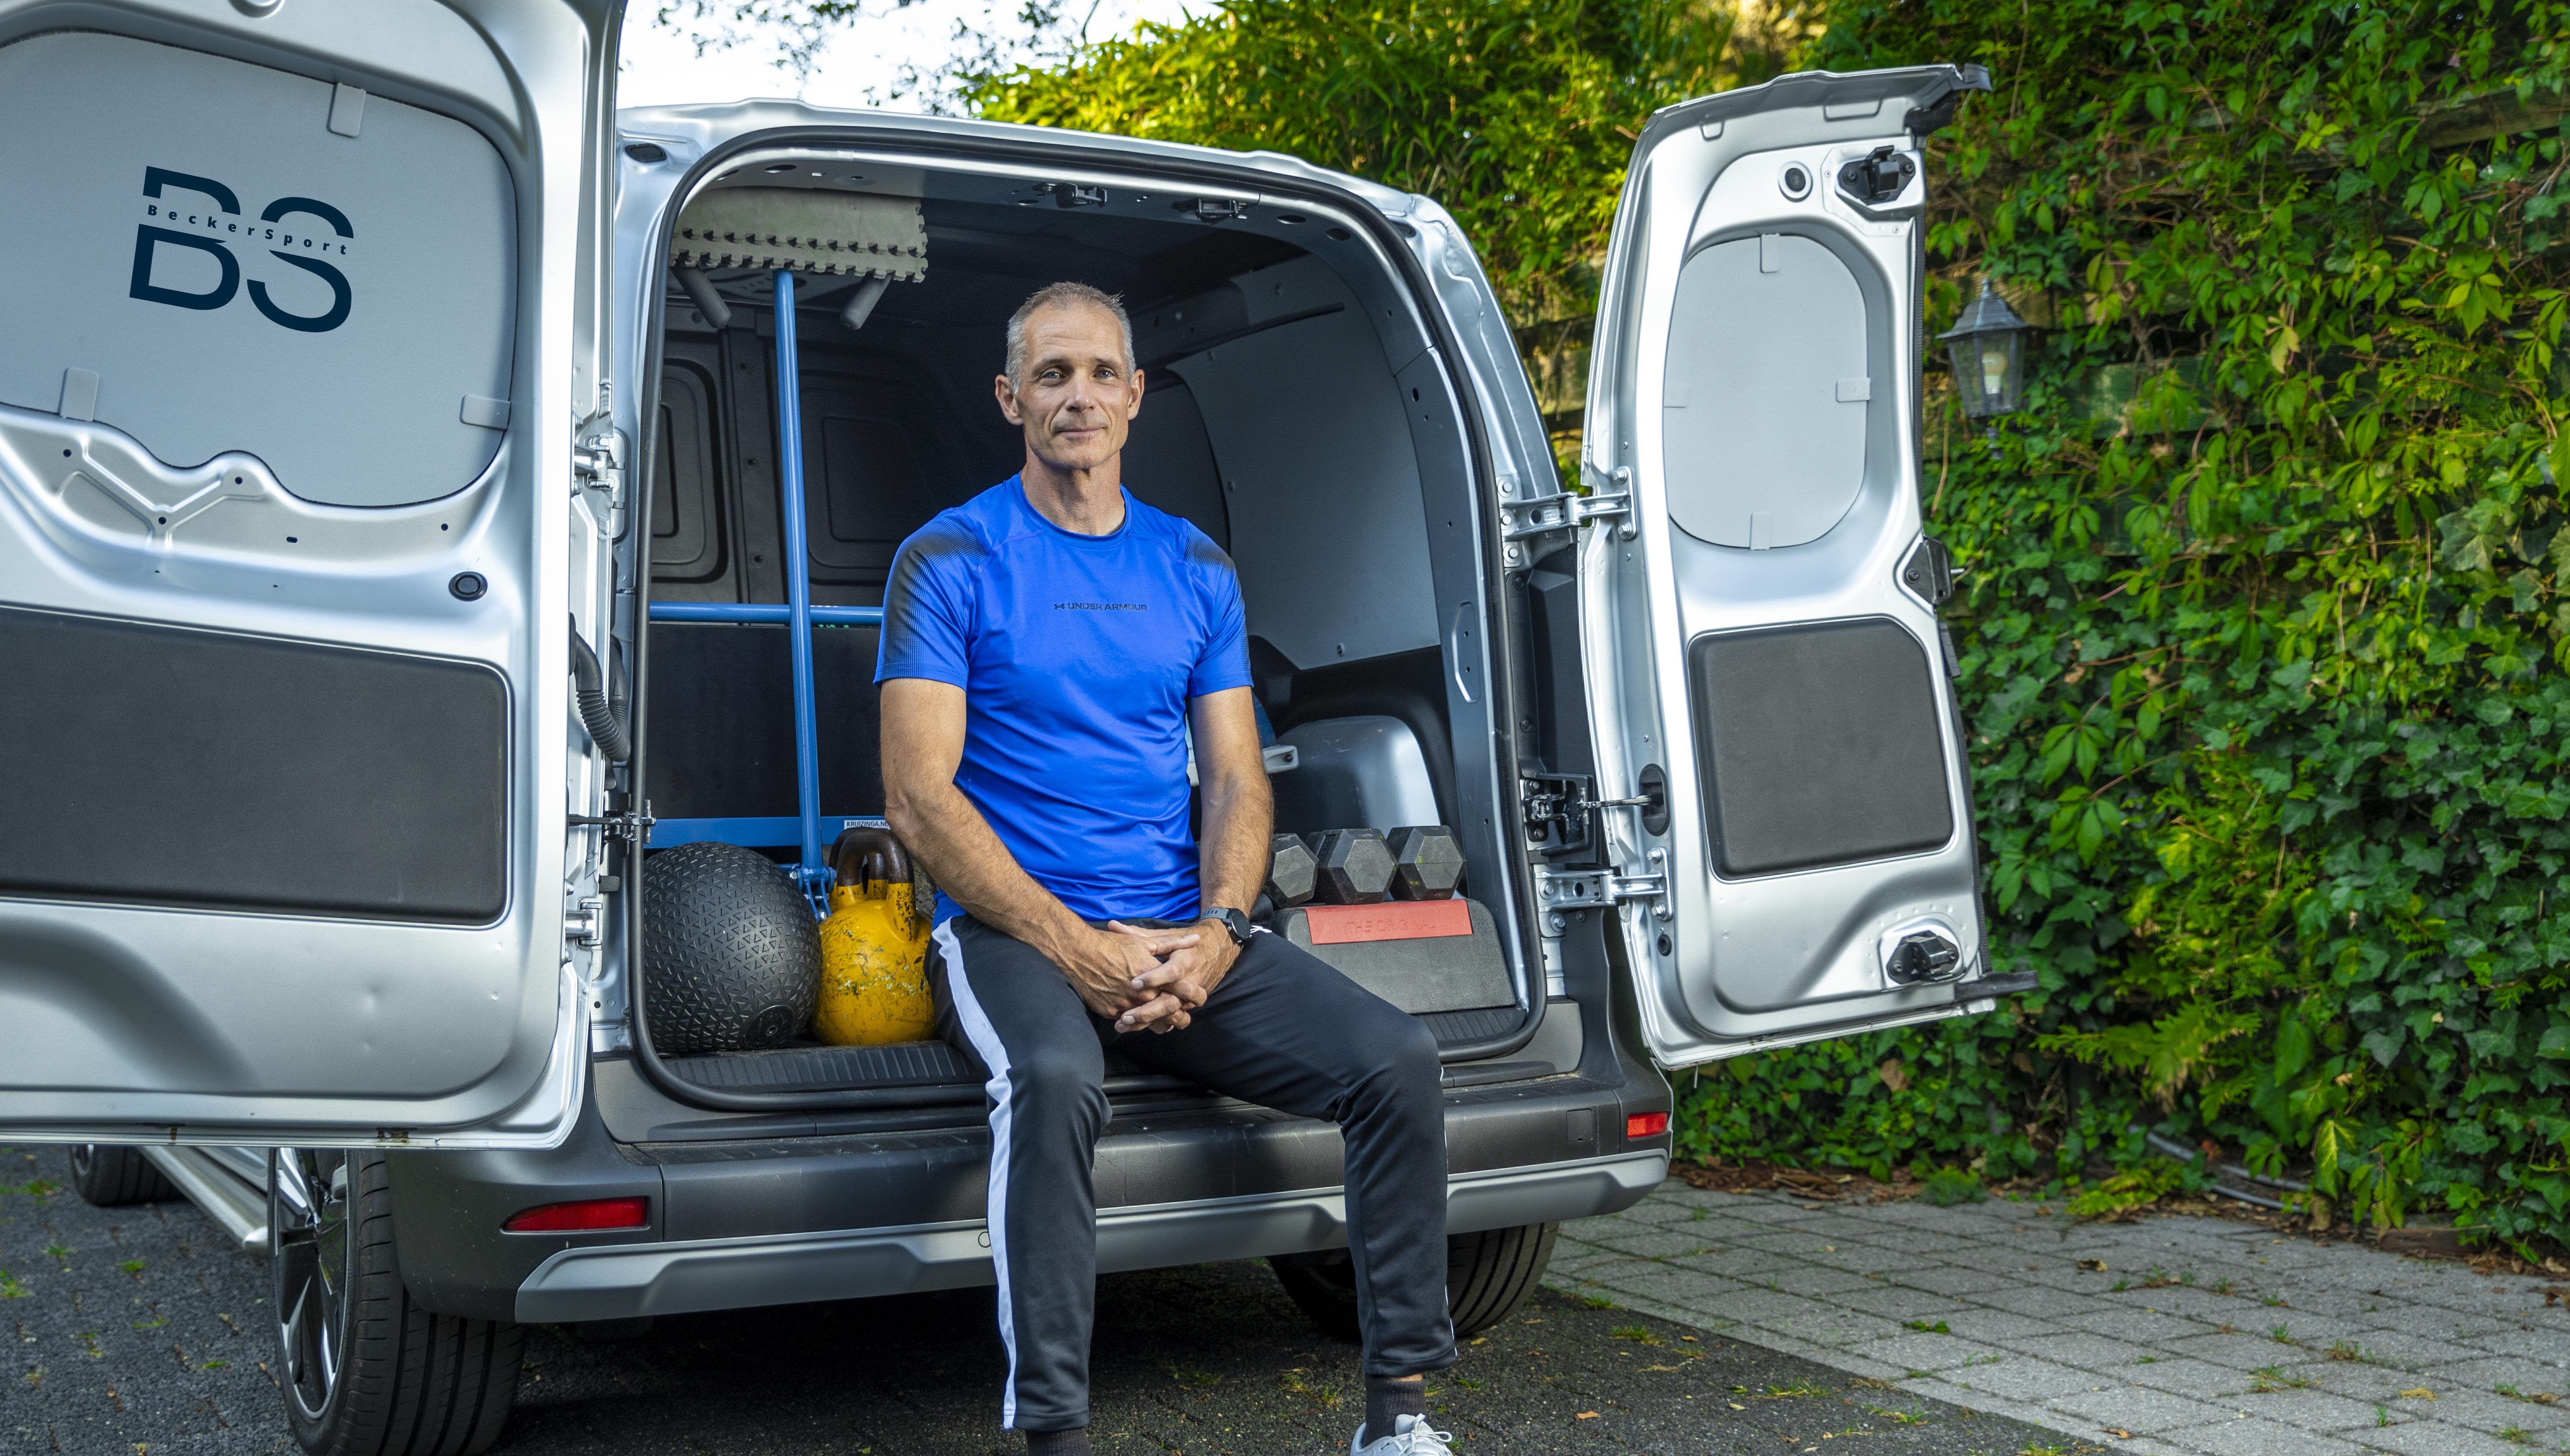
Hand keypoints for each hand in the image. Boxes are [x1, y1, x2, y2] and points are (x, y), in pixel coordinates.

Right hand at [1058, 923, 1199, 1030]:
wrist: (1080, 954)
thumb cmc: (1113, 945)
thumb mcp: (1144, 942)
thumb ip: (1173, 943)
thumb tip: (1196, 939)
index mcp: (1153, 976)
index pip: (1181, 991)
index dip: (1192, 995)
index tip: (1196, 997)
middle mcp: (1142, 995)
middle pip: (1169, 1012)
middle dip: (1179, 1016)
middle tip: (1184, 1017)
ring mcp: (1126, 1006)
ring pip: (1151, 1023)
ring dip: (1160, 1023)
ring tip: (1167, 1023)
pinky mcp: (1112, 1013)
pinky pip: (1130, 1024)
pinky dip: (1137, 1023)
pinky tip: (1141, 1020)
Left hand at [1110, 919, 1239, 1033]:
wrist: (1216, 950)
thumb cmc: (1183, 943)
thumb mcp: (1164, 936)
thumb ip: (1138, 934)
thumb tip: (1112, 925)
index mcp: (1185, 960)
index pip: (1172, 972)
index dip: (1154, 979)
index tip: (1134, 983)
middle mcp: (1191, 982)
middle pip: (1173, 1003)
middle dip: (1148, 1011)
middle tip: (1125, 1016)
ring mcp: (1190, 999)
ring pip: (1174, 1017)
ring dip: (1150, 1023)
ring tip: (1125, 1024)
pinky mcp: (1187, 1007)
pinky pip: (1175, 1022)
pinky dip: (1158, 1027)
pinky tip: (1137, 1029)